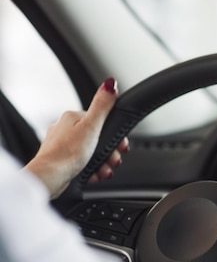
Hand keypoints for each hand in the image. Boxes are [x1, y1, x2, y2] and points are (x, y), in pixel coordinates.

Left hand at [24, 78, 128, 198]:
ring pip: (91, 152)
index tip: (121, 146)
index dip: (115, 135)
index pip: (102, 121)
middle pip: (98, 138)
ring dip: (102, 163)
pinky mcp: (61, 160)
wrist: (49, 178)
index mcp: (73, 117)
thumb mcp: (91, 127)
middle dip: (109, 152)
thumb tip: (110, 83)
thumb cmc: (67, 154)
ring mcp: (62, 145)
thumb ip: (102, 106)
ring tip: (104, 171)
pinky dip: (91, 169)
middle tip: (113, 161)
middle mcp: (65, 128)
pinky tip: (94, 174)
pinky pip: (83, 163)